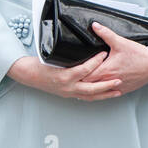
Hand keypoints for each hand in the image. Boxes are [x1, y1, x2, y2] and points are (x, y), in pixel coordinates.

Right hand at [8, 50, 122, 100]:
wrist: (29, 75)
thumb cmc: (38, 65)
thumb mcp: (53, 58)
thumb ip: (69, 56)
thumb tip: (82, 50)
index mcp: (64, 76)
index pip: (85, 69)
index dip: (96, 61)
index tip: (104, 54)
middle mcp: (68, 87)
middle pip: (92, 88)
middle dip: (107, 85)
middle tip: (119, 80)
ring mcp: (68, 93)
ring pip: (90, 96)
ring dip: (105, 94)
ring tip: (117, 91)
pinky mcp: (68, 95)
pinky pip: (85, 97)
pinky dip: (96, 96)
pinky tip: (103, 94)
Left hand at [83, 23, 147, 94]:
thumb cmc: (139, 55)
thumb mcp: (120, 42)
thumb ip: (105, 34)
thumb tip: (95, 26)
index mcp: (106, 70)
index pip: (85, 75)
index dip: (78, 72)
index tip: (74, 68)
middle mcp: (109, 81)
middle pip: (89, 85)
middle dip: (82, 80)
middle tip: (77, 75)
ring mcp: (116, 87)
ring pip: (98, 91)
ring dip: (91, 87)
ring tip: (84, 82)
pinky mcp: (122, 90)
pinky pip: (108, 94)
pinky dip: (102, 90)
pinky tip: (99, 86)